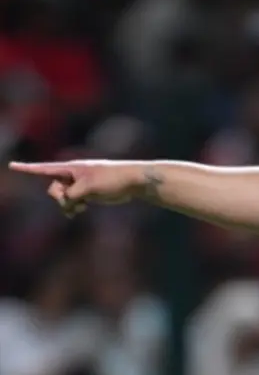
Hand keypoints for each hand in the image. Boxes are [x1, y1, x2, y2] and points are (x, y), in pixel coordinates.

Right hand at [8, 160, 143, 217]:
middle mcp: (72, 175)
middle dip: (60, 198)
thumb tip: (67, 202)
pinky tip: (83, 209)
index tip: (11, 166)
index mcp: (70, 168)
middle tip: (76, 201)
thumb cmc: (112, 179)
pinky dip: (73, 208)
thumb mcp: (88, 186)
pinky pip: (71, 203)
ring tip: (82, 207)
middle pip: (53, 190)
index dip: (26, 168)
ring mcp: (78, 185)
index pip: (44, 168)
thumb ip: (72, 194)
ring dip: (67, 205)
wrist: (131, 182)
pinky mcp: (86, 194)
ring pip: (62, 198)